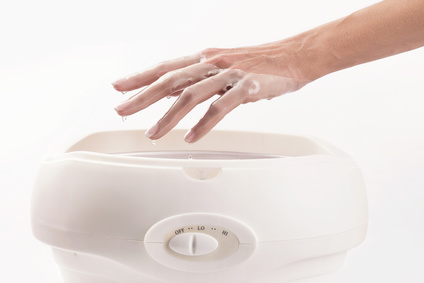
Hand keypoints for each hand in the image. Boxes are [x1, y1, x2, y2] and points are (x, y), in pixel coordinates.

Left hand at [113, 44, 311, 142]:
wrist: (294, 55)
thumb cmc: (259, 62)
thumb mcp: (223, 65)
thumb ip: (199, 78)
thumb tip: (174, 91)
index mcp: (204, 58)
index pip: (165, 67)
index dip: (139, 76)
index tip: (118, 87)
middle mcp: (212, 63)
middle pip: (170, 80)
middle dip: (142, 96)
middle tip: (121, 110)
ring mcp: (229, 74)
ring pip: (191, 95)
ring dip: (169, 116)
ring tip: (153, 134)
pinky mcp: (247, 87)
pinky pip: (221, 107)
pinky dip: (204, 124)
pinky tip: (191, 137)